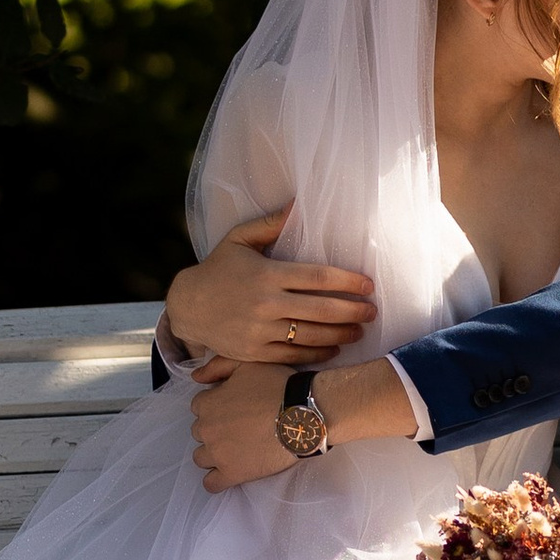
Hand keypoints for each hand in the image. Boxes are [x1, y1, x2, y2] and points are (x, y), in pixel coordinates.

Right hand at [163, 209, 376, 369]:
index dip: (348, 281)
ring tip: (359, 331)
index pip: (318, 277)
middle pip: (322, 309)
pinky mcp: (255, 352)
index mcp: (267, 274)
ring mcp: (260, 331)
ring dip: (341, 334)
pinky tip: (334, 349)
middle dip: (353, 311)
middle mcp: (266, 303)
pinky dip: (318, 353)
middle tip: (372, 311)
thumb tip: (298, 204)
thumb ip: (270, 224)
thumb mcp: (239, 239)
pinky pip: (294, 355)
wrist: (187, 307)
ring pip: (312, 335)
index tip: (368, 285)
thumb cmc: (218, 268)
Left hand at [190, 359, 304, 491]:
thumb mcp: (247, 363)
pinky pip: (211, 484)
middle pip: (199, 432)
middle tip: (239, 427)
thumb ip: (217, 366)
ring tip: (235, 449)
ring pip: (201, 458)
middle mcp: (207, 430)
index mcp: (207, 404)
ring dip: (213, 453)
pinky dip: (216, 480)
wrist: (303, 414)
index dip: (216, 406)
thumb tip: (195, 377)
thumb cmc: (277, 386)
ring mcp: (218, 454)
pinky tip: (227, 473)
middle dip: (215, 429)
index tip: (233, 408)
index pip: (199, 407)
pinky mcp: (232, 474)